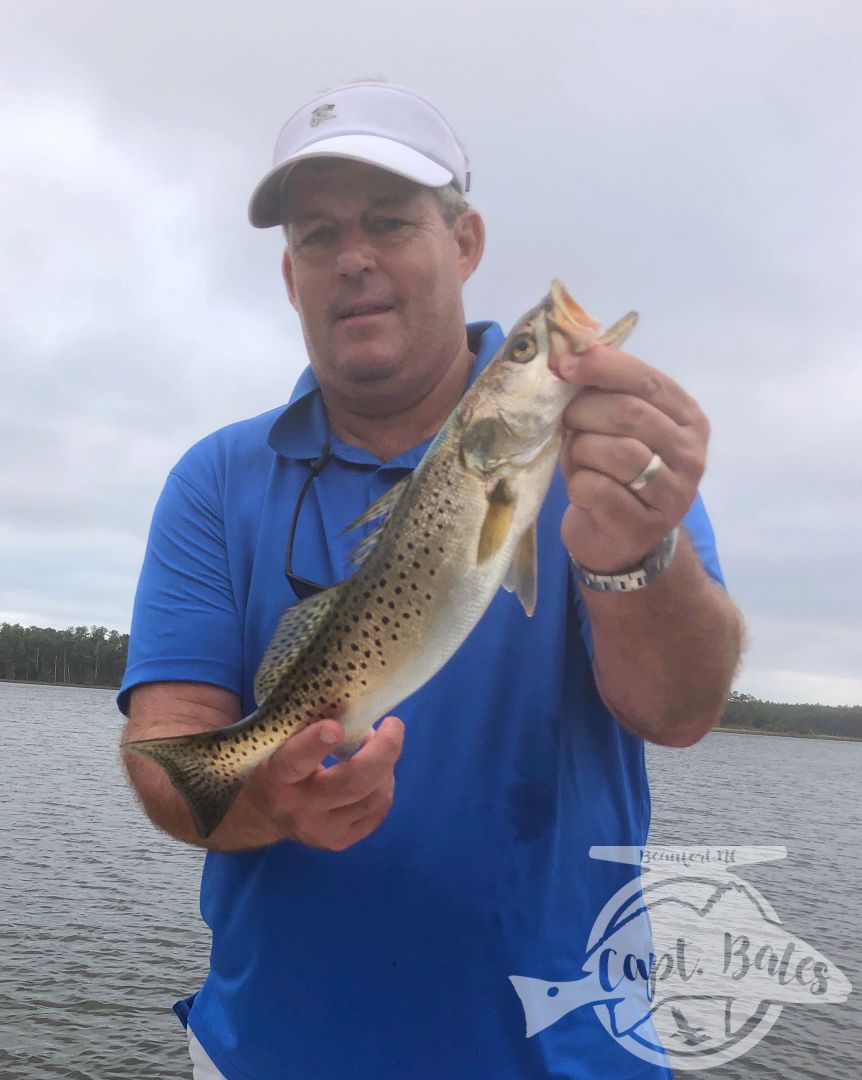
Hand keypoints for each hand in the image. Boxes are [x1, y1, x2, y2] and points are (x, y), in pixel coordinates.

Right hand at [247, 716, 403, 850]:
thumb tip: (348, 699)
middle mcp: (299, 808)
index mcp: (276, 777)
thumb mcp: (276, 743)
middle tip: (393, 725)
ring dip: (385, 765)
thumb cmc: (273, 763)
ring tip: (380, 745)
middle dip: (382, 751)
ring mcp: (322, 830)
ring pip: (373, 797)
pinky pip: (378, 811)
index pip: (295, 762)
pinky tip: (377, 770)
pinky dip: (384, 785)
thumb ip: (305, 726)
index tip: (335, 727)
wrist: (259, 815)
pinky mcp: (339, 841)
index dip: (316, 743)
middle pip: (353, 783)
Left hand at [557, 343, 708, 572]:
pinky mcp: (644, 525)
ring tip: (578, 458)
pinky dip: (578, 484)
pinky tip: (582, 490)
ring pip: (616, 452)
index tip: (566, 364)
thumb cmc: (611, 473)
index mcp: (689, 419)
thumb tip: (572, 354)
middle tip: (566, 420)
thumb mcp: (612, 427)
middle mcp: (691, 455)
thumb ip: (603, 392)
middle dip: (585, 411)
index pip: (648, 381)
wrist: (619, 541)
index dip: (604, 367)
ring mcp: (673, 493)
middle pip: (630, 414)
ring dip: (581, 450)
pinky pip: (599, 489)